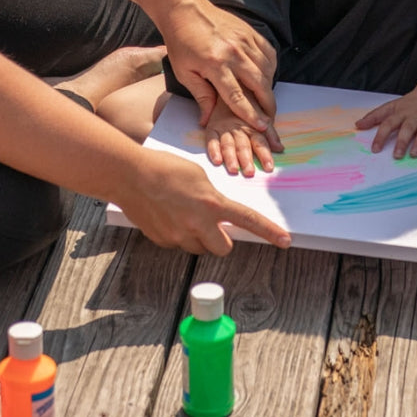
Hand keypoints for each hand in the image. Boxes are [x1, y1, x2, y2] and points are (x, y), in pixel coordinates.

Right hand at [116, 147, 289, 254]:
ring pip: (199, 247)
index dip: (269, 231)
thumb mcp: (199, 176)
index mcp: (212, 204)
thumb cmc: (165, 168)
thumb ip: (212, 197)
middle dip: (221, 239)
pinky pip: (179, 243)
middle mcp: (198, 225)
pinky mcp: (163, 241)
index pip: (248, 220)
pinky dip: (178, 234)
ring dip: (198, 237)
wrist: (130, 176)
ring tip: (182, 213)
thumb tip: (215, 211)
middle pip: (223, 248)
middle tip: (211, 223)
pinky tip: (167, 215)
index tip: (286, 240)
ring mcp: (179, 236)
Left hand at [160, 0, 276, 130]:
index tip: (261, 126)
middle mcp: (233, 52)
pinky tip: (266, 76)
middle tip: (271, 118)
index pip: (237, 96)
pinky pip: (268, 52)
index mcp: (215, 64)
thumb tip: (207, 120)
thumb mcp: (184, 72)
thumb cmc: (182, 43)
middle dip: (268, 104)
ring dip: (270, 87)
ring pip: (266, 69)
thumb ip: (200, 95)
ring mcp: (244, 40)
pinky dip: (270, 66)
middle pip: (259, 84)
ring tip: (268, 100)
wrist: (186, 11)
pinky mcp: (250, 32)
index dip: (251, 114)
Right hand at [205, 97, 282, 177]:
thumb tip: (280, 148)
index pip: (260, 141)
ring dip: (230, 157)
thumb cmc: (249, 105)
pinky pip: (211, 140)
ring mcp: (224, 128)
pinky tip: (216, 160)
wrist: (231, 86)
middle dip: (246, 158)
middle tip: (250, 172)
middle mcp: (238, 127)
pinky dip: (213, 150)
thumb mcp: (262, 116)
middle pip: (243, 145)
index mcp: (252, 125)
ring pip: (228, 144)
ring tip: (234, 169)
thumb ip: (271, 134)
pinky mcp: (212, 128)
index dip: (265, 154)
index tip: (269, 167)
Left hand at [355, 88, 416, 158]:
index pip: (388, 123)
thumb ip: (375, 116)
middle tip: (396, 155)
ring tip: (414, 154)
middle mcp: (414, 116)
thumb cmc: (410, 103)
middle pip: (406, 128)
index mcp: (400, 112)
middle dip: (401, 141)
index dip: (381, 136)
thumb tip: (357, 125)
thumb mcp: (392, 106)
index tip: (375, 149)